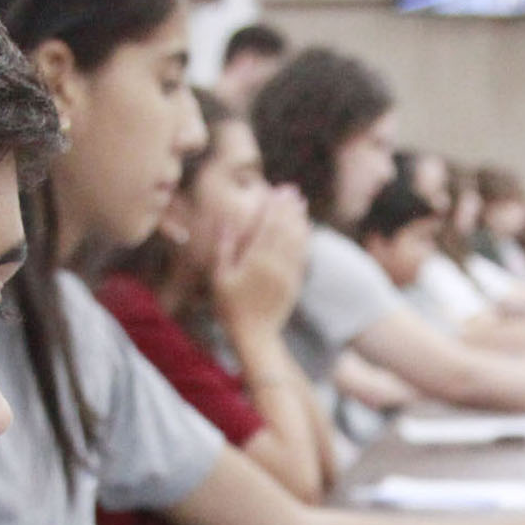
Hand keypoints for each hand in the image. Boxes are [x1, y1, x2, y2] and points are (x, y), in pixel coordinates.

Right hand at [213, 186, 311, 336]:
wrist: (255, 335)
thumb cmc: (230, 307)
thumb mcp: (219, 277)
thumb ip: (224, 247)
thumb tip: (225, 220)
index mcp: (255, 261)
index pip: (267, 226)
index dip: (273, 207)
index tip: (276, 190)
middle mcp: (275, 265)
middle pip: (285, 229)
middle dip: (288, 207)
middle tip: (292, 189)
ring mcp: (288, 274)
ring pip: (297, 240)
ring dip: (299, 219)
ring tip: (301, 202)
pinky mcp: (295, 282)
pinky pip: (303, 255)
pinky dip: (305, 238)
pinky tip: (305, 227)